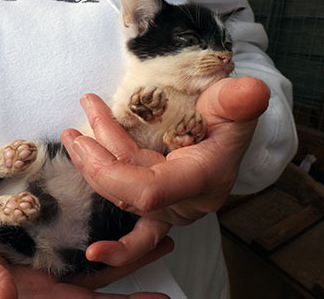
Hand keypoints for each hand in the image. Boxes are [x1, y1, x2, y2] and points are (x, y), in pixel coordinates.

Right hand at [0, 214, 172, 298]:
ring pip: (93, 259)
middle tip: (166, 247)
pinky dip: (99, 233)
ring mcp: (42, 261)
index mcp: (31, 291)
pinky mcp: (37, 242)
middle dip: (135, 271)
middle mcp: (43, 279)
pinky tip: (113, 219)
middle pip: (99, 283)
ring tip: (153, 234)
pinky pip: (75, 240)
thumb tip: (0, 294)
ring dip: (124, 249)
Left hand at [61, 77, 269, 265]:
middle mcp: (184, 203)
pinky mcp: (159, 206)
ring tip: (73, 140)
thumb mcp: (235, 103)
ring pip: (122, 194)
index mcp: (202, 180)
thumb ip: (240, 100)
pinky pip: (135, 225)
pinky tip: (93, 231)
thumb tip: (250, 91)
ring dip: (94, 167)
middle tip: (74, 135)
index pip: (150, 191)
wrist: (225, 132)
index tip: (84, 141)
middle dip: (95, 164)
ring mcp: (170, 208)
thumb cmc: (229, 117)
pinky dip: (113, 221)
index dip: (112, 174)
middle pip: (128, 194)